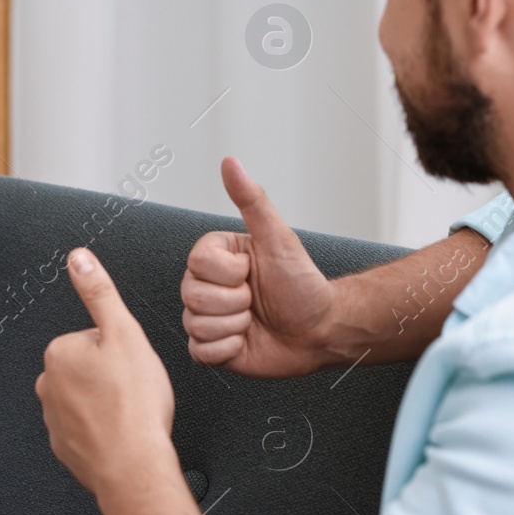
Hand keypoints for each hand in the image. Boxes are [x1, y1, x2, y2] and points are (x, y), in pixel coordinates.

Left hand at [37, 248, 178, 498]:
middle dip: (111, 376)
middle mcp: (48, 385)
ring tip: (129, 413)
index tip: (131, 367)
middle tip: (133, 390)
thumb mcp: (124, 333)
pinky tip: (122, 433)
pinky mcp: (64, 447)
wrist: (133, 468)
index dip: (120, 350)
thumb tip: (79, 259)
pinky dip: (104, 430)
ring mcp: (53, 419)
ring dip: (108, 403)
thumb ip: (99, 292)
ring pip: (89, 398)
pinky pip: (87, 428)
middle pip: (89, 367)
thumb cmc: (134, 406)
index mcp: (59, 353)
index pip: (93, 337)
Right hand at [181, 157, 335, 376]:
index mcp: (215, 258)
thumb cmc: (302, 284)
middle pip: (193, 296)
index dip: (230, 273)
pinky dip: (229, 350)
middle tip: (257, 299)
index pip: (197, 263)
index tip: (253, 271)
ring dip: (236, 326)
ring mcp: (206, 318)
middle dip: (236, 302)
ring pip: (197, 324)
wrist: (320, 330)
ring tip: (254, 320)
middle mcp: (205, 286)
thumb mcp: (279, 239)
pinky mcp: (210, 349)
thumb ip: (252, 201)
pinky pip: (201, 352)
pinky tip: (247, 341)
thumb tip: (231, 162)